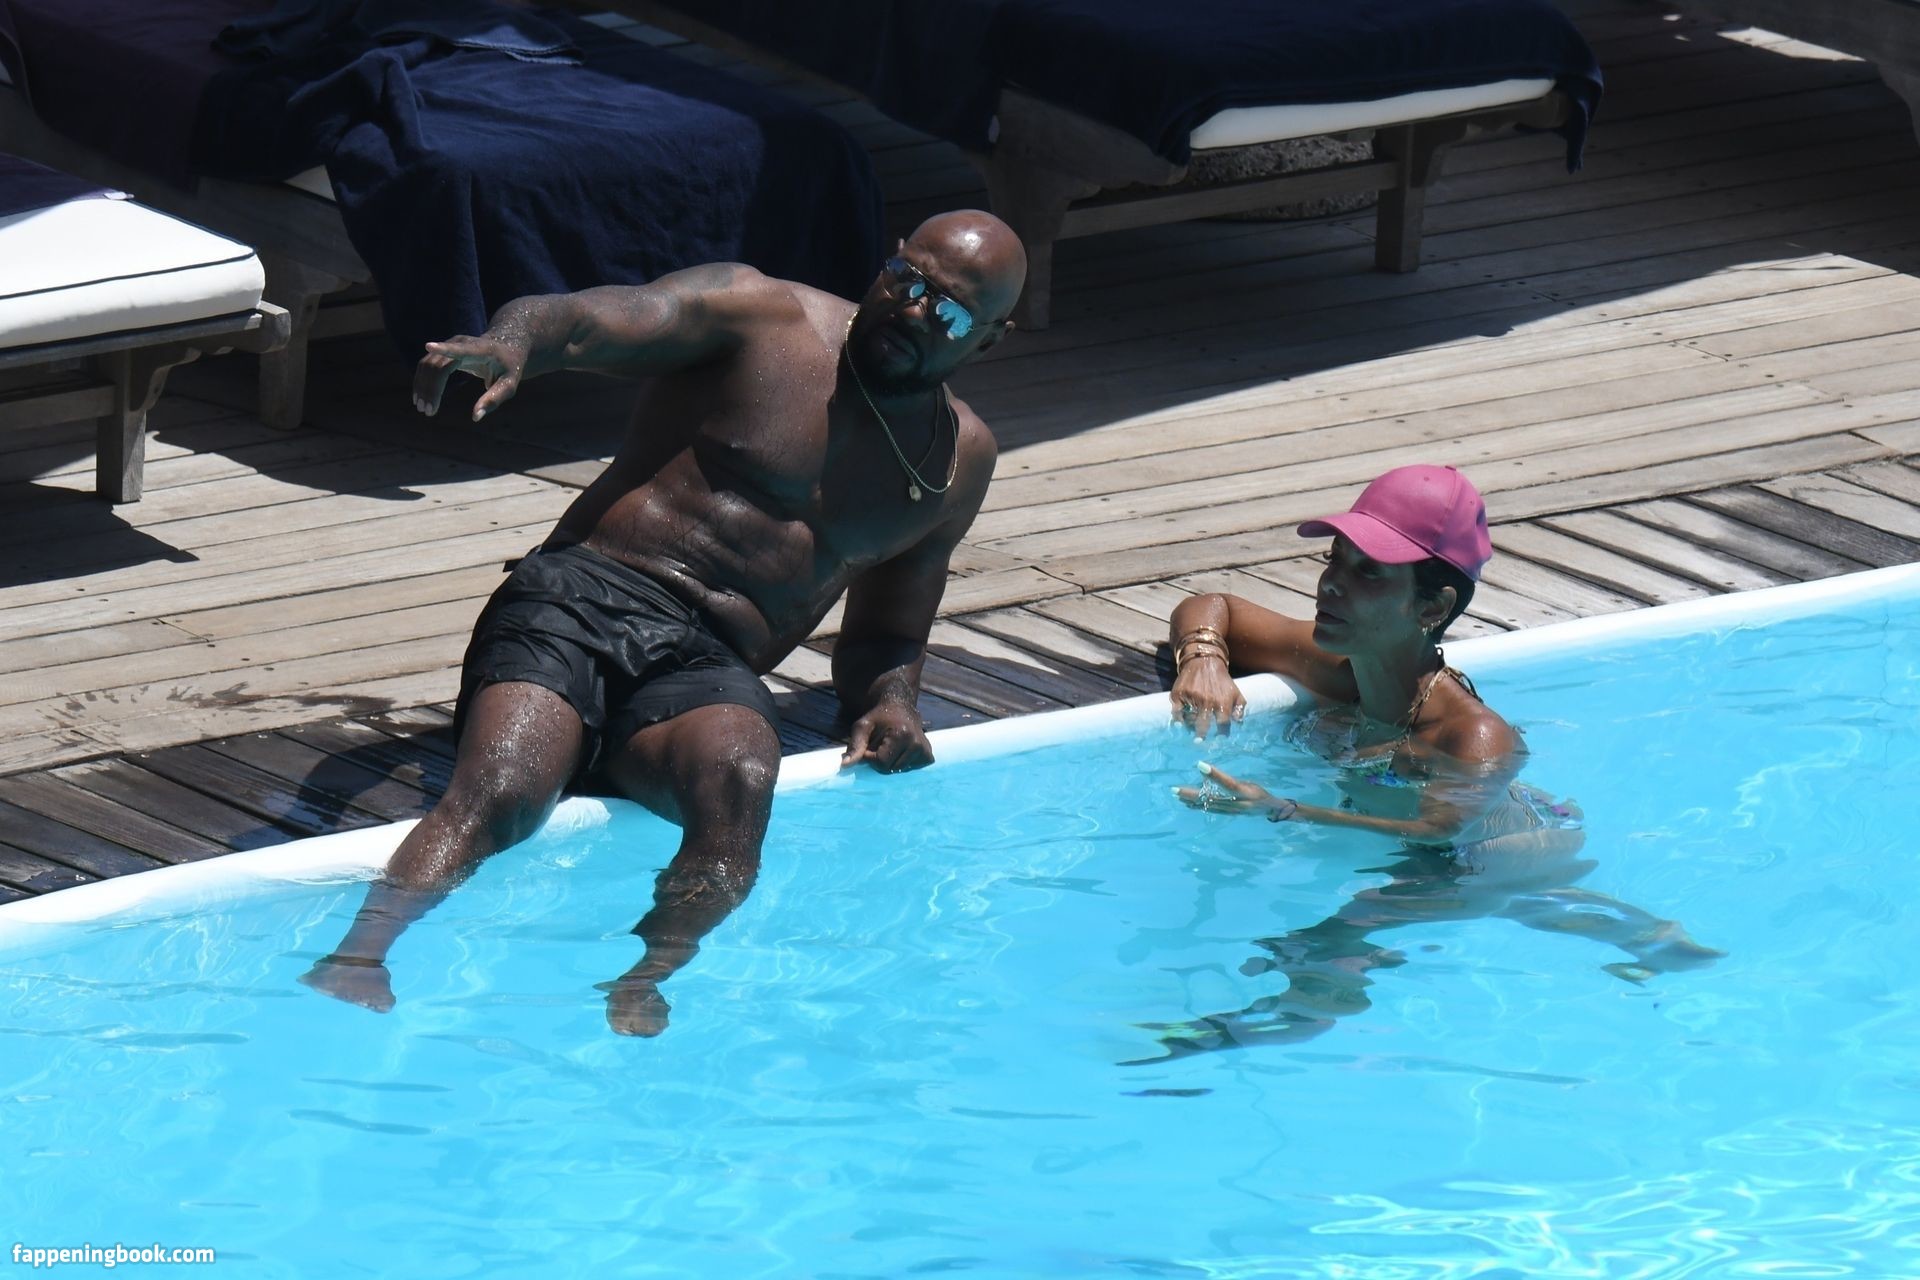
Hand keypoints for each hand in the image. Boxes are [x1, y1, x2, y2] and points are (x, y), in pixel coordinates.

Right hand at [413, 333, 531, 420]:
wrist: (504, 348)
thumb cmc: (508, 369)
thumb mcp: (508, 386)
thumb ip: (493, 399)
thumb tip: (475, 417)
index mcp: (481, 350)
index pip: (460, 350)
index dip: (444, 348)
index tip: (428, 346)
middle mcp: (461, 343)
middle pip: (438, 364)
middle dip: (431, 388)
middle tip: (427, 411)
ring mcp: (450, 344)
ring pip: (428, 364)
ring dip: (423, 386)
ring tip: (422, 408)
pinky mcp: (444, 350)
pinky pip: (427, 364)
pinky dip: (422, 381)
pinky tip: (420, 398)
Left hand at [841, 702, 932, 772]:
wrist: (900, 708)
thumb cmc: (878, 717)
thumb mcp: (863, 726)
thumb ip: (855, 745)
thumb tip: (845, 765)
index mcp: (902, 735)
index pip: (881, 763)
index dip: (870, 757)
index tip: (870, 745)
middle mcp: (917, 744)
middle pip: (891, 769)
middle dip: (880, 761)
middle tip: (880, 745)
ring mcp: (925, 751)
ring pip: (900, 771)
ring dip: (891, 762)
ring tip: (891, 747)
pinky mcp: (928, 757)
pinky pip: (910, 770)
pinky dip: (902, 764)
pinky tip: (901, 751)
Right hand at [1170, 655, 1243, 741]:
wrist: (1204, 661)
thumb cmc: (1222, 681)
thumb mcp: (1235, 692)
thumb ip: (1239, 709)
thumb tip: (1238, 724)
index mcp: (1223, 702)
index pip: (1223, 724)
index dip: (1221, 735)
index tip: (1217, 741)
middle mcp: (1207, 701)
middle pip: (1203, 726)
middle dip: (1201, 736)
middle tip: (1199, 742)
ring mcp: (1192, 697)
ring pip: (1189, 720)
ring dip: (1190, 727)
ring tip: (1191, 730)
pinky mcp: (1179, 694)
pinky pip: (1177, 712)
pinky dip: (1178, 719)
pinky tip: (1181, 723)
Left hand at [1173, 762, 1296, 820]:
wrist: (1269, 810)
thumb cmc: (1259, 792)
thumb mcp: (1249, 783)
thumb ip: (1230, 781)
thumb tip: (1209, 772)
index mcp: (1244, 792)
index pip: (1228, 783)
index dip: (1214, 775)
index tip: (1199, 764)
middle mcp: (1236, 803)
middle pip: (1211, 798)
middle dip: (1191, 794)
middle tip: (1174, 789)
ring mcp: (1230, 811)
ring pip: (1207, 805)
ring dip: (1190, 801)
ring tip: (1176, 795)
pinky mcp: (1227, 814)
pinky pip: (1210, 810)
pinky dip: (1197, 807)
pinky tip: (1187, 804)